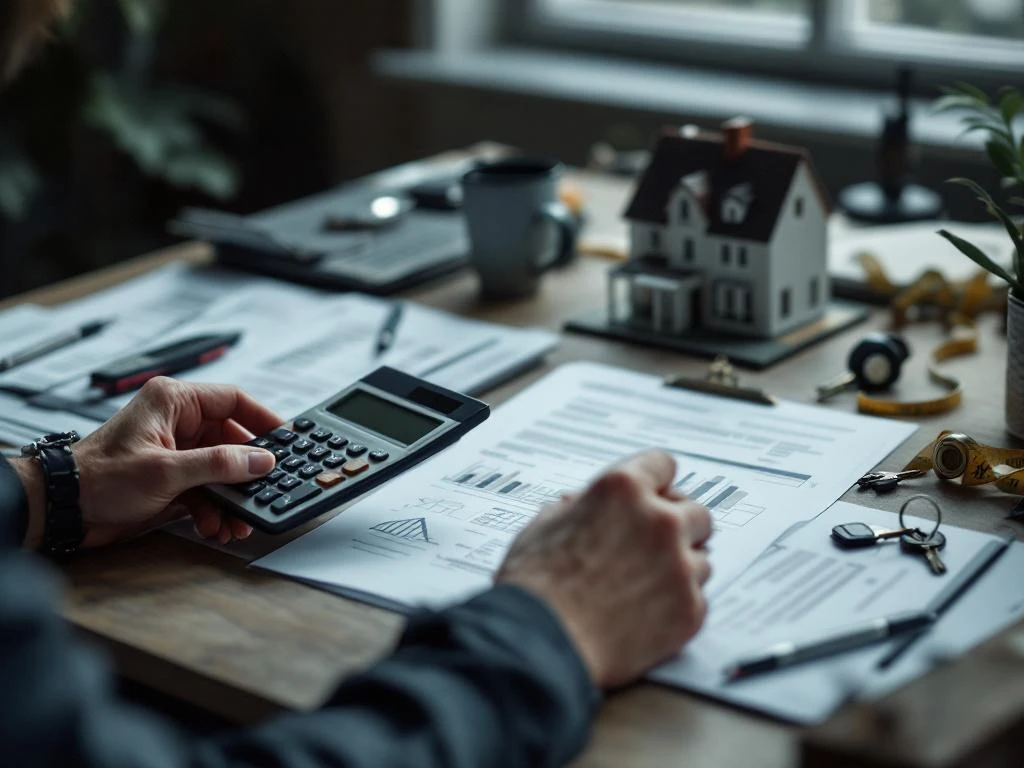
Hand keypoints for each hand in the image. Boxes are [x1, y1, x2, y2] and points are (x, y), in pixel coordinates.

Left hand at [14, 377, 280, 548]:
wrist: (64, 510)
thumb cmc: (98, 478)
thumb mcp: (167, 471)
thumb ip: (219, 464)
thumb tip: (261, 460)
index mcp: (174, 402)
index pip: (233, 401)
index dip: (263, 420)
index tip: (286, 439)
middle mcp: (176, 422)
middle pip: (231, 441)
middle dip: (246, 473)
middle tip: (266, 489)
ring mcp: (175, 451)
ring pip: (221, 470)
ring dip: (231, 497)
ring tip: (238, 520)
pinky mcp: (171, 477)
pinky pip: (207, 489)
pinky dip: (214, 509)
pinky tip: (216, 526)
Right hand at [496, 450, 711, 688]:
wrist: (542, 643)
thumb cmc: (534, 585)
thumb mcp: (543, 526)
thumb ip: (575, 508)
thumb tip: (581, 505)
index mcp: (623, 490)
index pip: (663, 465)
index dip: (655, 482)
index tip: (654, 496)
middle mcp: (660, 521)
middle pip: (696, 512)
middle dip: (678, 526)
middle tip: (653, 545)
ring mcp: (680, 566)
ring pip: (701, 559)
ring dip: (679, 568)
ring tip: (642, 587)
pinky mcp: (690, 609)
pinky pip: (697, 599)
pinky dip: (676, 605)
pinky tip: (646, 614)